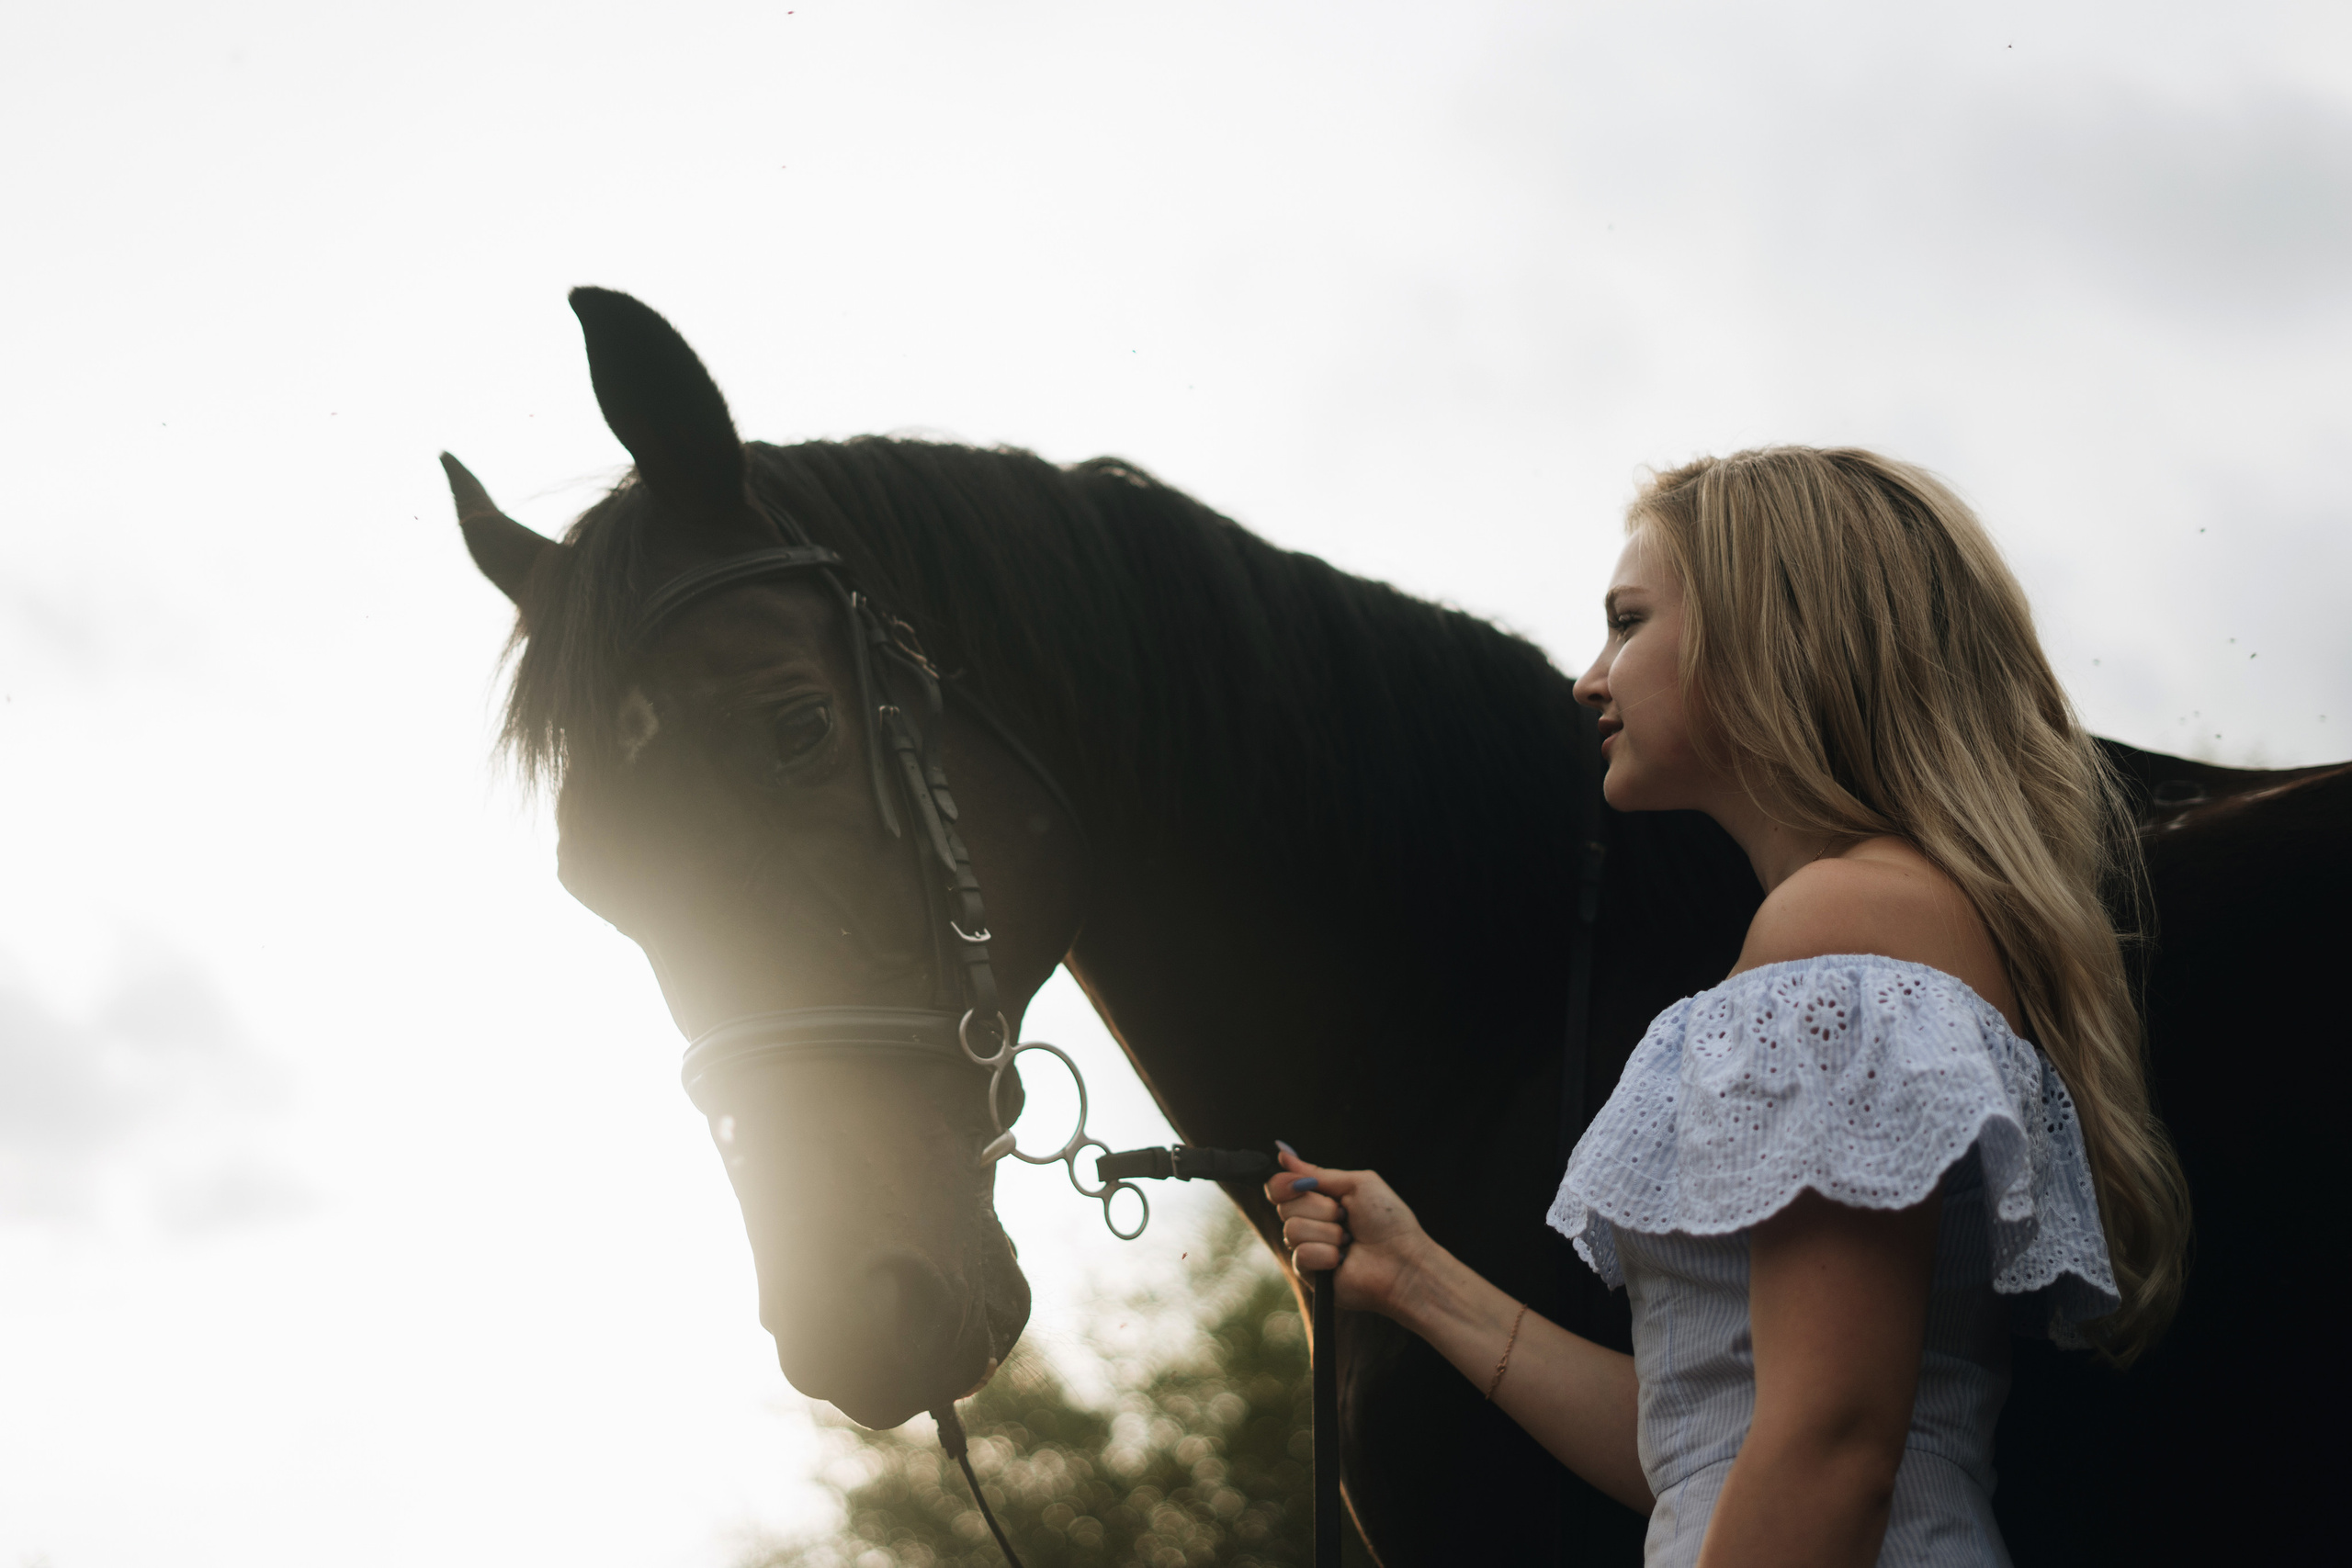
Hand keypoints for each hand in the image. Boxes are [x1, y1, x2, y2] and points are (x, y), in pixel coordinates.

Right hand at [1265, 1147, 1429, 1316]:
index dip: (1284, 1184)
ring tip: (1349, 1240)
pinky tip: (1342, 1259)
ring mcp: (1308, 1248)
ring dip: (1328, 1232)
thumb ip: (1317, 1173)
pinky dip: (1326, 1254)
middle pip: (1284, 1206)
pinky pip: (1300, 1255)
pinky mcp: (1310, 1274)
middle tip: (1345, 1216)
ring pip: (1292, 1230)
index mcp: (1320, 1198)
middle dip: (1320, 1208)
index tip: (1304, 1184)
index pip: (1279, 1187)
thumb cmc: (1388, 1221)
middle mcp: (1310, 1222)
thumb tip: (1282, 1153)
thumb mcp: (1357, 1184)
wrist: (1403, 1261)